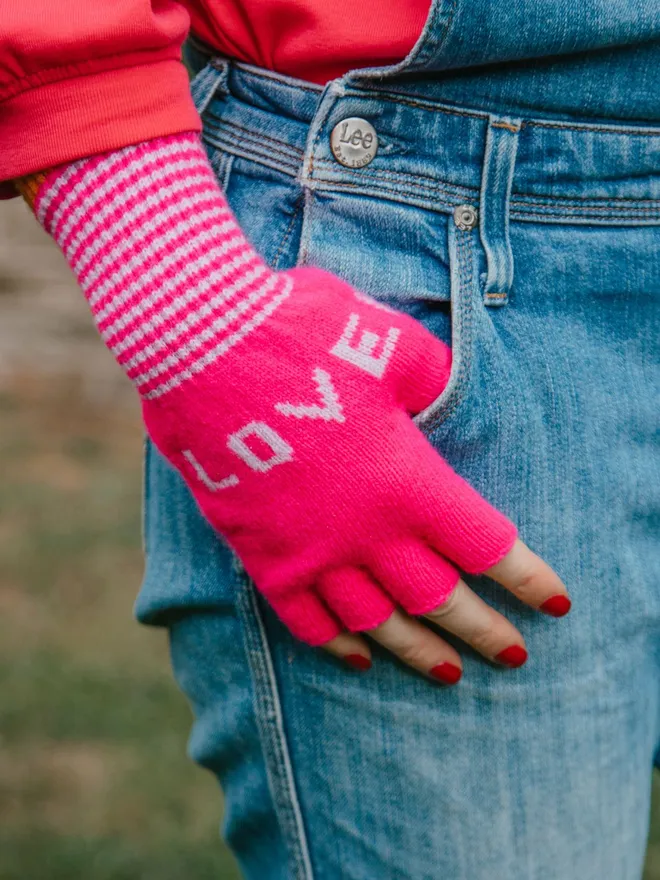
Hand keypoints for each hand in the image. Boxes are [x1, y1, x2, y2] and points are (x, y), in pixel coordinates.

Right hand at [27, 131, 568, 678]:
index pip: (488, 545)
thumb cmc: (304, 335)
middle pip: (441, 598)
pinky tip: (356, 656)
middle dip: (483, 631)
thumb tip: (446, 395)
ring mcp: (314, 550)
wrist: (205, 349)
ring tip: (447, 674)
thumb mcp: (390, 345)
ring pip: (378, 622)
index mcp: (410, 480)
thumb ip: (433, 380)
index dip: (527, 578)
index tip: (554, 604)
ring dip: (418, 652)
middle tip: (512, 658)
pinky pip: (306, 619)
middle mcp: (368, 530)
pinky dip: (335, 643)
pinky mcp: (264, 555)